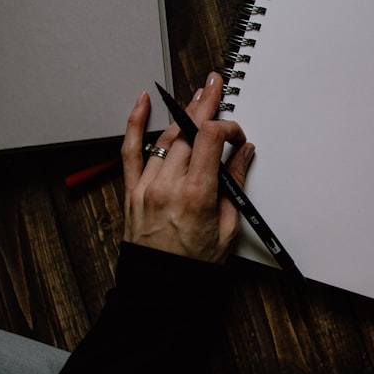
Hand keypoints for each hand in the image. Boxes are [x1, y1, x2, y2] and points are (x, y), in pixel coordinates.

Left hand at [121, 72, 253, 262]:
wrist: (162, 286)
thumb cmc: (195, 264)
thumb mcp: (228, 227)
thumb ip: (234, 184)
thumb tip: (243, 154)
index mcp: (197, 195)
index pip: (211, 139)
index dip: (227, 128)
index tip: (236, 136)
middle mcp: (169, 185)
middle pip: (188, 131)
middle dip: (205, 107)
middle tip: (215, 86)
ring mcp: (147, 186)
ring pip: (166, 138)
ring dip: (183, 114)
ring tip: (196, 96)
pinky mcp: (132, 190)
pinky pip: (130, 150)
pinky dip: (136, 124)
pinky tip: (142, 103)